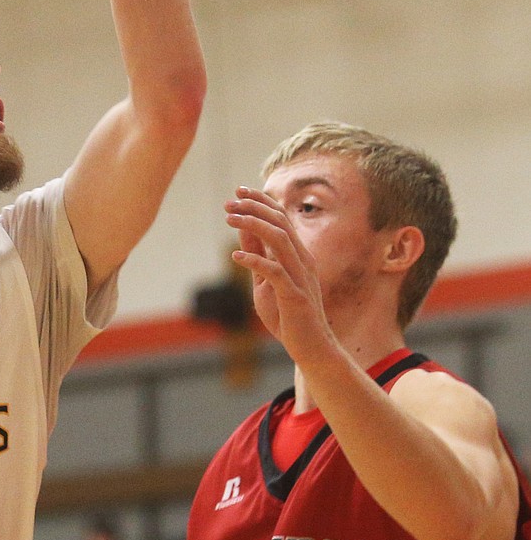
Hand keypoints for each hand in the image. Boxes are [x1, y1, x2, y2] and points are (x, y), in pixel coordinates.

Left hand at [225, 186, 338, 363]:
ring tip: (229, 219)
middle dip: (255, 207)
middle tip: (230, 201)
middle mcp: (303, 261)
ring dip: (253, 226)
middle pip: (281, 222)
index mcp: (298, 255)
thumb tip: (242, 233)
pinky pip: (276, 272)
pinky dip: (255, 261)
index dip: (261, 202)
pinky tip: (234, 258)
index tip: (238, 192)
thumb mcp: (265, 282)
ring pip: (280, 240)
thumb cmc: (288, 316)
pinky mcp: (295, 296)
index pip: (281, 219)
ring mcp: (301, 277)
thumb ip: (257, 257)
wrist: (309, 348)